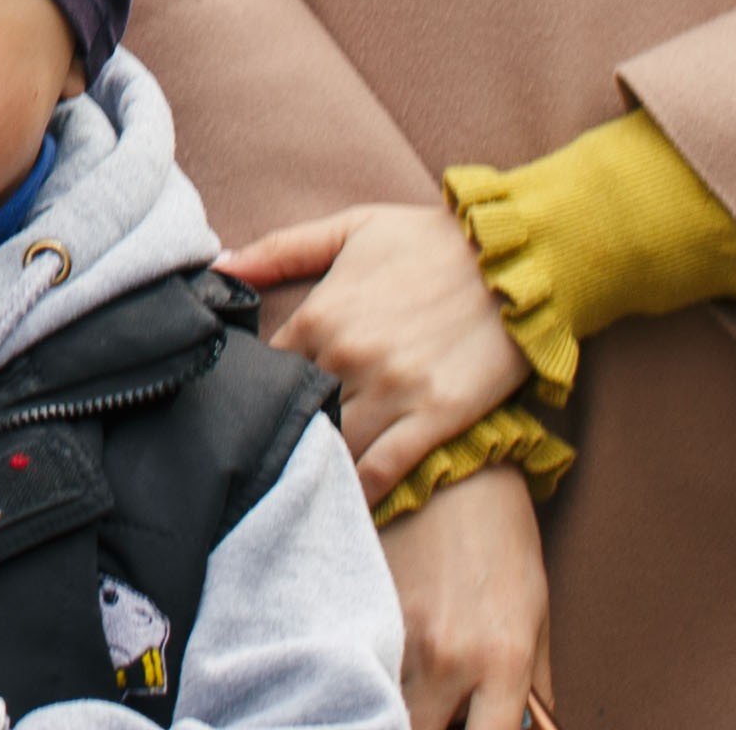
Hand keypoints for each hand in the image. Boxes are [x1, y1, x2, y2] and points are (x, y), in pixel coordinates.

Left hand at [220, 194, 531, 497]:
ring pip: (335, 448)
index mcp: (321, 314)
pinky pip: (385, 471)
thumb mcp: (352, 228)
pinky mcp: (435, 419)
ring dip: (320, 466)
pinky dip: (363, 494)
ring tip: (308, 484)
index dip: (261, 390)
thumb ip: (281, 250)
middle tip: (275, 454)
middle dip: (286, 432)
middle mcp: (348, 358)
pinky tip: (350, 507)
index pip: (266, 370)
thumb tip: (219, 266)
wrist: (516, 258)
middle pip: (297, 414)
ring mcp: (392, 392)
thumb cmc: (431, 241)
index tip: (256, 406)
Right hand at [376, 463, 547, 729]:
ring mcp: (400, 636)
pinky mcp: (365, 613)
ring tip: (420, 691)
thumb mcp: (537, 616)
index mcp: (502, 661)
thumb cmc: (502, 542)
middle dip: (434, 728)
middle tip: (445, 712)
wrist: (446, 470)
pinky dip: (378, 675)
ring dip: (404, 707)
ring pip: (388, 707)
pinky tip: (392, 661)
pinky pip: (367, 668)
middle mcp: (448, 657)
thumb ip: (535, 688)